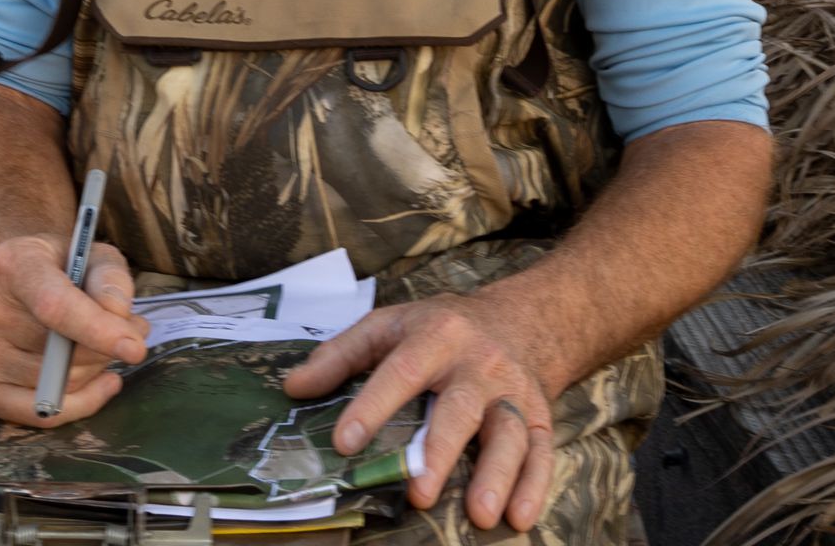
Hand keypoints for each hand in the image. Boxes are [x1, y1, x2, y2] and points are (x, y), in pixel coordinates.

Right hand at [0, 233, 148, 427]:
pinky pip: (40, 414)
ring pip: (56, 386)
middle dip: (106, 349)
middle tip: (129, 333)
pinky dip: (81, 403)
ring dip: (95, 372)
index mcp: (11, 265)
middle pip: (60, 353)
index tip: (135, 348)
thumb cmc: (59, 268)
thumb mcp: (90, 254)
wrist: (12, 282)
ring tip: (106, 346)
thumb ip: (110, 277)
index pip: (54, 306)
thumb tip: (118, 317)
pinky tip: (102, 382)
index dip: (97, 330)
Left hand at [282, 294, 560, 532]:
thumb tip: (293, 388)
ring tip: (480, 514)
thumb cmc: (441, 329)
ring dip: (496, 474)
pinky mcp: (539, 414)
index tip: (344, 442)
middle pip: (460, 407)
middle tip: (419, 493)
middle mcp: (477, 362)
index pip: (400, 371)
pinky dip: (535, 485)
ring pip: (509, 432)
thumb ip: (341, 355)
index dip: (372, 406)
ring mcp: (512, 390)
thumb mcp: (389, 325)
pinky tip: (520, 517)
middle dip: (440, 451)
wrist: (521, 318)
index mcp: (435, 335)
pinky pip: (541, 450)